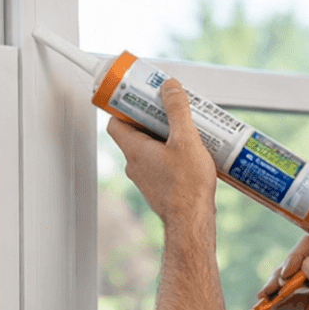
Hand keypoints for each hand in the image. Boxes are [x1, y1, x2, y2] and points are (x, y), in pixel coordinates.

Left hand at [106, 78, 215, 227]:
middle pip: (136, 134)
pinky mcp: (159, 190)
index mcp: (134, 150)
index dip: (127, 108)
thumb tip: (169, 87)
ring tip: (187, 132)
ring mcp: (146, 180)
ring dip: (165, 140)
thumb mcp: (186, 139)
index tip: (142, 99)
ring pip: (150, 151)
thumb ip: (177, 110)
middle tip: (171, 111)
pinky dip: (172, 157)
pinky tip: (192, 156)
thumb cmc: (187, 186)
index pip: (116, 123)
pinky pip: (161, 166)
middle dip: (153, 121)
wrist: (193, 222)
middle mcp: (135, 166)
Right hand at [259, 234, 308, 309]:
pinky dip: (275, 304)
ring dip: (274, 287)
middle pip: (296, 262)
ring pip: (288, 280)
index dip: (298, 254)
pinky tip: (265, 308)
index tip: (290, 270)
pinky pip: (287, 301)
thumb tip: (308, 264)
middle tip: (275, 286)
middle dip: (282, 273)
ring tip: (264, 297)